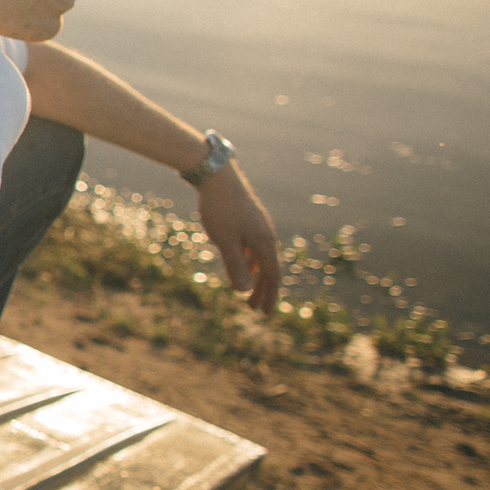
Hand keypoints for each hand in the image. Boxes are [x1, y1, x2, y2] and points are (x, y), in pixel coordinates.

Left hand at [195, 163, 280, 313]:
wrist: (217, 176)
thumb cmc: (220, 209)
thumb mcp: (225, 241)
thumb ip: (235, 265)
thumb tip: (243, 290)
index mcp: (265, 242)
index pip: (272, 276)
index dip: (269, 295)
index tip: (265, 313)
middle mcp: (266, 235)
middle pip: (268, 269)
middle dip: (261, 290)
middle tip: (253, 309)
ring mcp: (258, 226)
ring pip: (259, 257)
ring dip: (253, 275)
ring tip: (245, 289)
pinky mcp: (248, 219)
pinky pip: (252, 247)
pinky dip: (248, 260)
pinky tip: (239, 263)